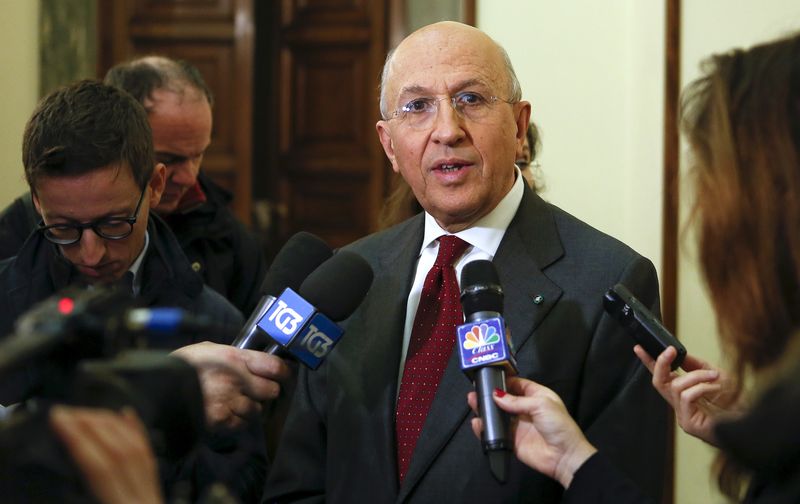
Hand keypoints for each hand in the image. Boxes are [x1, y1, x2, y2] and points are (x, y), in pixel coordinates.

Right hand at [49, 406, 162, 503]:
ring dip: (109, 424)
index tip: (57, 418)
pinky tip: (126, 414)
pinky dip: (136, 430)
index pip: (98, 467)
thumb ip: (78, 494)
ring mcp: (151, 494)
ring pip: (135, 447)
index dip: (76, 438)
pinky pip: (149, 455)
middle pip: (119, 451)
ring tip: (84, 413)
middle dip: (91, 425)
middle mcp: (140, 499)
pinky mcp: (156, 492)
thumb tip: (69, 451)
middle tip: (66, 412)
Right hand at [171, 342, 290, 427]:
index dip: (283, 371)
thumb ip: (233, 355)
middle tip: (256, 389)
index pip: (275, 366)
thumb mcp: (208, 348)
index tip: (283, 374)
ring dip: (249, 407)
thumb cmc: (181, 365)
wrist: (156, 388)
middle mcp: (236, 380)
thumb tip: (252, 361)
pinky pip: (241, 424)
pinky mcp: (220, 421)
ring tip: (233, 401)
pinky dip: (236, 420)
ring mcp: (228, 402)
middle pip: (271, 391)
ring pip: (257, 410)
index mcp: (234, 357)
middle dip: (266, 391)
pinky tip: (224, 412)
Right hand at [468, 377, 596, 488]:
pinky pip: (496, 432)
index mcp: (537, 396)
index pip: (517, 384)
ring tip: (473, 402)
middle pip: (504, 399)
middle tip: (476, 390)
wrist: (564, 457)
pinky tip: (478, 423)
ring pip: (498, 415)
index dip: (504, 380)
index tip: (489, 377)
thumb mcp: (541, 405)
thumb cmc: (560, 426)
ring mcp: (518, 425)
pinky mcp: (512, 440)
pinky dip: (485, 428)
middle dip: (491, 394)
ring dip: (486, 409)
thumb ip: (517, 401)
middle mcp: (526, 409)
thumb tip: (497, 396)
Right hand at [634, 345, 738, 444]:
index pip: (661, 376)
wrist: (751, 421)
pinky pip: (686, 397)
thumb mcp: (715, 376)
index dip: (649, 362)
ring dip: (697, 377)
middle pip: (658, 382)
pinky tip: (716, 388)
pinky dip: (701, 387)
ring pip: (676, 386)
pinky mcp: (688, 423)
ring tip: (715, 377)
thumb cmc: (736, 402)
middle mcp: (679, 405)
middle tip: (670, 350)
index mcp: (683, 393)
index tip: (639, 347)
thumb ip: (696, 366)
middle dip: (661, 363)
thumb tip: (680, 354)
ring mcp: (683, 415)